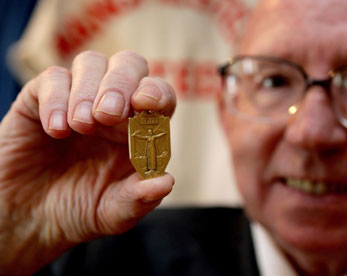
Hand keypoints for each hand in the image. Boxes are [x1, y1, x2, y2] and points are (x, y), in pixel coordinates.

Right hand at [0, 51, 175, 274]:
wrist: (30, 218)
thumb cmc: (79, 209)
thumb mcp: (113, 213)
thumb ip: (139, 199)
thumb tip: (165, 182)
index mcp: (140, 130)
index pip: (159, 95)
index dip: (157, 92)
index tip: (145, 103)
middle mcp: (114, 108)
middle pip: (129, 65)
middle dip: (121, 83)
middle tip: (108, 115)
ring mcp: (79, 99)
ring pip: (92, 62)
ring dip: (88, 89)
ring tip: (82, 126)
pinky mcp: (42, 100)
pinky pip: (52, 78)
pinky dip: (56, 99)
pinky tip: (57, 130)